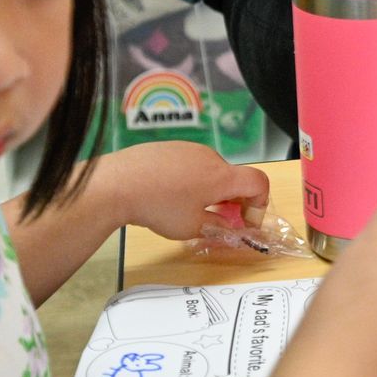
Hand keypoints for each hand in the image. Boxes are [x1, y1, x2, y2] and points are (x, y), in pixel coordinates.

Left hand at [90, 142, 270, 238]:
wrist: (116, 183)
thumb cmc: (158, 207)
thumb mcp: (192, 228)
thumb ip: (220, 229)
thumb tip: (232, 230)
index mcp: (222, 176)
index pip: (259, 182)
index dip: (259, 205)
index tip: (244, 223)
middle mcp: (210, 157)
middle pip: (233, 178)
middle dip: (231, 201)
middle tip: (214, 220)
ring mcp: (189, 149)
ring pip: (210, 171)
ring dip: (209, 190)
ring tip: (185, 208)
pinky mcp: (169, 146)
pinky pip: (189, 163)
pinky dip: (189, 179)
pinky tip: (165, 194)